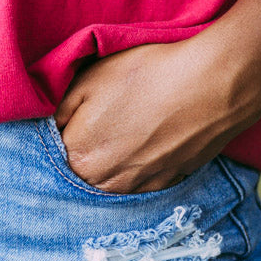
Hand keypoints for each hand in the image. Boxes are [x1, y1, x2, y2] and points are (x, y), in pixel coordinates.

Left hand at [52, 31, 258, 194]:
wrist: (209, 86)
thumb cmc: (147, 74)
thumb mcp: (90, 78)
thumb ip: (61, 108)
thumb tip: (52, 125)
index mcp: (78, 153)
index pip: (55, 148)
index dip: (65, 127)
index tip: (77, 112)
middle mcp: (103, 180)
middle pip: (81, 166)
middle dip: (86, 145)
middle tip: (104, 116)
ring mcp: (136, 186)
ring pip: (109, 176)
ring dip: (112, 158)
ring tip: (129, 125)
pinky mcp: (165, 184)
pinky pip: (139, 179)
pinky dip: (138, 162)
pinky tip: (149, 137)